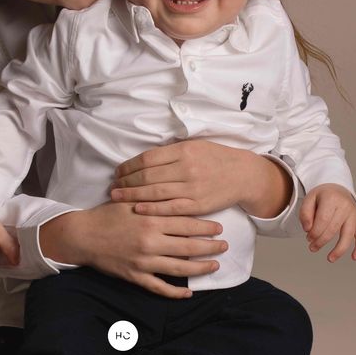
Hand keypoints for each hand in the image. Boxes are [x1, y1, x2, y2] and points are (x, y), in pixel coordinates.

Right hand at [39, 202, 227, 298]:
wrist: (84, 235)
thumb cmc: (107, 214)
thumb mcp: (130, 200)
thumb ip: (153, 199)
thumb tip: (176, 193)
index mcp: (150, 218)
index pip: (185, 222)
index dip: (205, 225)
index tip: (219, 226)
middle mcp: (150, 241)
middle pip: (188, 246)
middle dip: (210, 246)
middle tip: (224, 245)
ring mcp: (144, 261)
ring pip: (179, 268)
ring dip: (200, 268)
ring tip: (214, 265)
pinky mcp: (135, 276)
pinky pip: (160, 287)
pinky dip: (175, 292)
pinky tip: (188, 293)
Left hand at [110, 140, 290, 218]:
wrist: (243, 174)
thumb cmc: (215, 158)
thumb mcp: (194, 145)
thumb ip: (171, 152)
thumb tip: (143, 159)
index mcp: (183, 150)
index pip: (147, 158)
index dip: (129, 166)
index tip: (118, 172)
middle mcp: (186, 168)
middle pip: (147, 176)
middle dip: (126, 182)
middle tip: (113, 187)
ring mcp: (192, 188)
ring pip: (155, 192)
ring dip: (132, 195)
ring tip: (117, 197)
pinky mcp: (198, 205)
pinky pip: (170, 208)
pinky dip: (152, 209)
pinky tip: (137, 209)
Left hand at [299, 184, 355, 261]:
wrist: (338, 188)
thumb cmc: (323, 196)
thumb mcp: (310, 198)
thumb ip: (305, 213)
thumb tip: (307, 229)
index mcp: (331, 198)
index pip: (323, 220)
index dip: (314, 232)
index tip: (308, 238)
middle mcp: (345, 206)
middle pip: (333, 229)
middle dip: (321, 241)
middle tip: (312, 247)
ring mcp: (354, 214)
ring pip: (348, 235)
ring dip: (339, 250)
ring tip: (330, 258)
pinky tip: (354, 256)